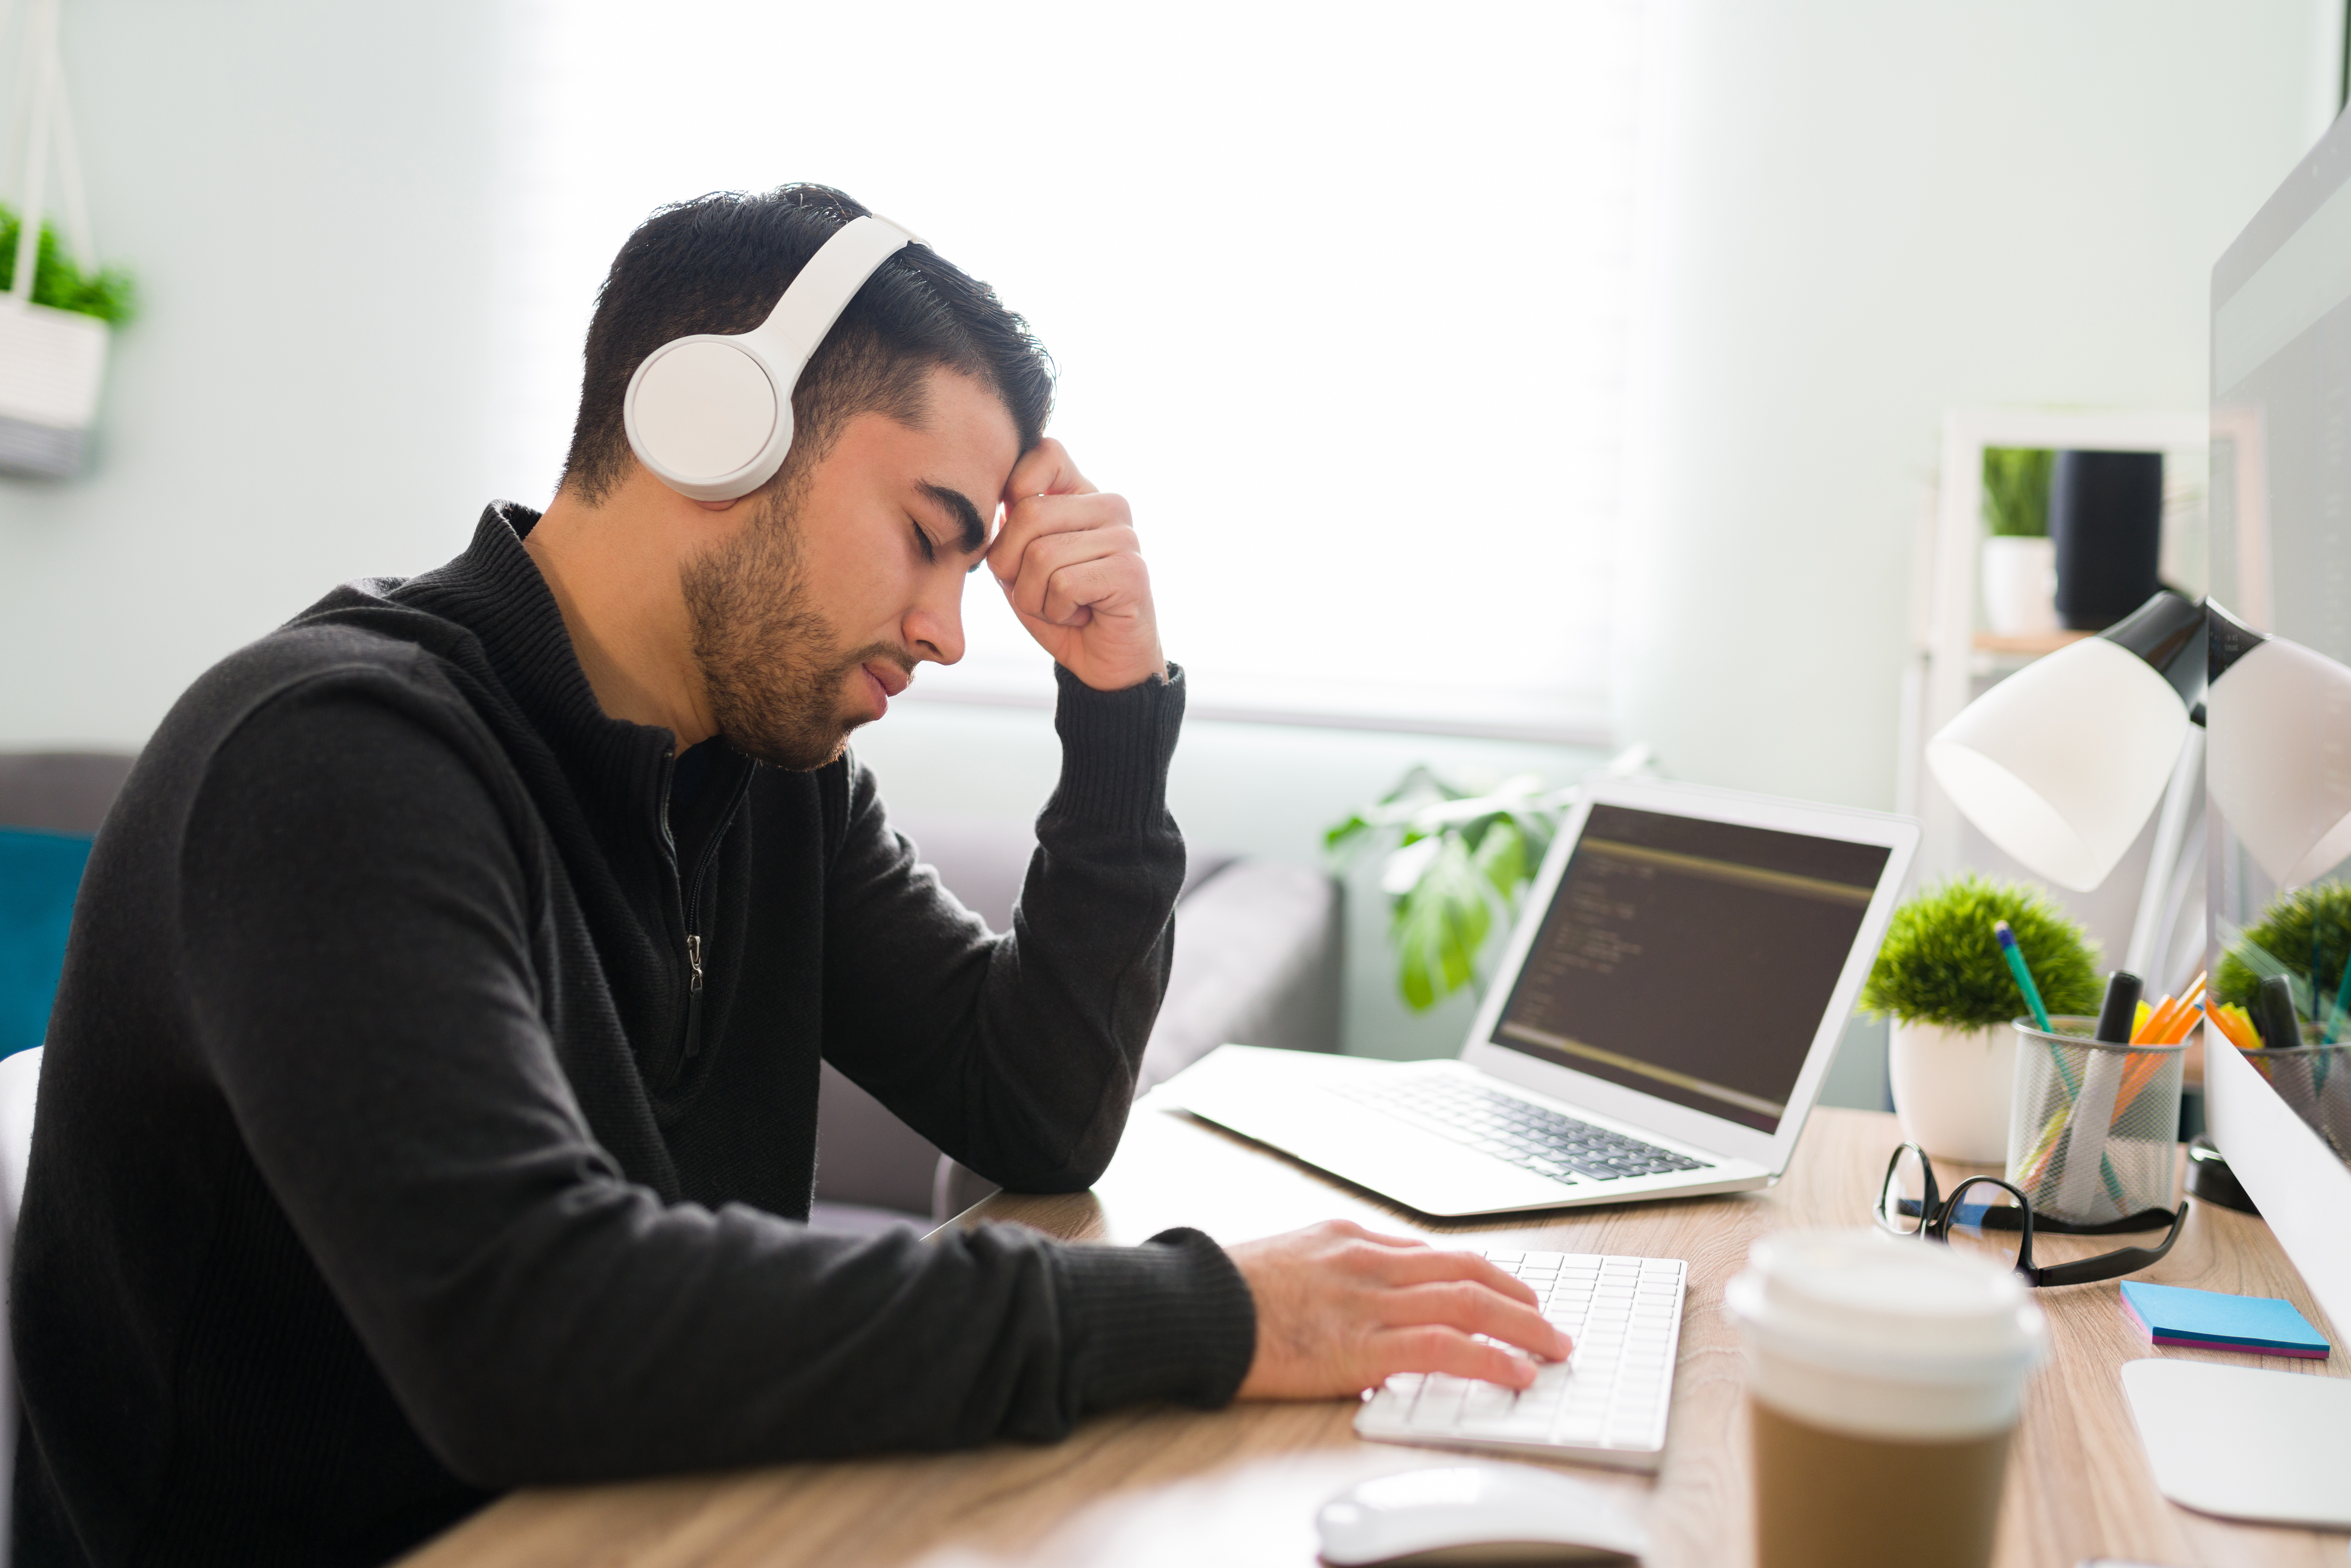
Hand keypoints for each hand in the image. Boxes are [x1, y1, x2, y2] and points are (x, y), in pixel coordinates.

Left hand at [989, 439, 1165, 691]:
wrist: (1104, 664)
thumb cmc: (1060, 610)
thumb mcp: (1021, 564)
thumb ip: (1010, 526)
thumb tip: (996, 501)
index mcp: (1083, 493)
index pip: (1045, 452)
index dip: (1014, 490)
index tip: (1017, 538)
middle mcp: (1110, 505)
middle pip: (1029, 511)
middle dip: (1013, 565)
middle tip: (1038, 591)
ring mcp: (1125, 536)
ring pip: (1042, 555)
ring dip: (1036, 598)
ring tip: (1062, 607)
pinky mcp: (1132, 572)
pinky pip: (1065, 584)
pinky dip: (1058, 612)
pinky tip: (1081, 616)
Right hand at [1226, 1220, 1571, 1399]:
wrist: (1192, 1307)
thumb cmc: (1225, 1292)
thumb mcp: (1288, 1259)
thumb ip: (1333, 1274)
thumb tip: (1365, 1300)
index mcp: (1348, 1238)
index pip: (1432, 1253)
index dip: (1480, 1273)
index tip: (1506, 1291)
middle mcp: (1367, 1261)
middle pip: (1464, 1269)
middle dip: (1515, 1294)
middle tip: (1546, 1318)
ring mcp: (1367, 1301)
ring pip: (1466, 1302)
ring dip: (1520, 1325)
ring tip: (1551, 1346)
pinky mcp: (1362, 1346)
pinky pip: (1444, 1348)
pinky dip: (1489, 1359)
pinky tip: (1515, 1372)